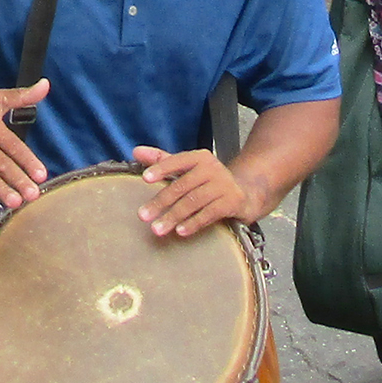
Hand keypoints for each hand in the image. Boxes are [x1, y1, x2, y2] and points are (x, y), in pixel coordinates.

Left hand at [130, 145, 261, 237]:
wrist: (245, 193)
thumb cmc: (209, 181)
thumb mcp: (188, 168)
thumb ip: (163, 160)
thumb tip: (136, 151)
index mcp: (199, 158)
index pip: (177, 161)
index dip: (161, 168)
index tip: (144, 179)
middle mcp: (212, 168)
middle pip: (182, 185)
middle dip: (161, 202)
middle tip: (143, 215)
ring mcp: (223, 185)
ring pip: (193, 201)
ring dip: (173, 216)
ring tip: (157, 229)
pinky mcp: (232, 202)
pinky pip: (209, 213)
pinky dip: (194, 223)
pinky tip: (180, 231)